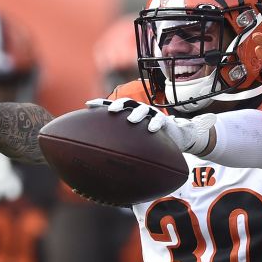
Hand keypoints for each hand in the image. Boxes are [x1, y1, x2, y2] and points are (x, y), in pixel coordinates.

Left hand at [86, 98, 213, 154]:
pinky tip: (151, 129)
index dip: (101, 103)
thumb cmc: (148, 141)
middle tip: (111, 111)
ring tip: (131, 120)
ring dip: (136, 113)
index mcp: (128, 113)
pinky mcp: (163, 120)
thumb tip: (99, 158)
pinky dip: (155, 123)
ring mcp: (151, 113)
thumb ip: (118, 146)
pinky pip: (159, 119)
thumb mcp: (133, 142)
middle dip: (119, 105)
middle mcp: (138, 110)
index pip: (112, 106)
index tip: (88, 104)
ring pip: (142, 109)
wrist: (173, 138)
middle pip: (126, 103)